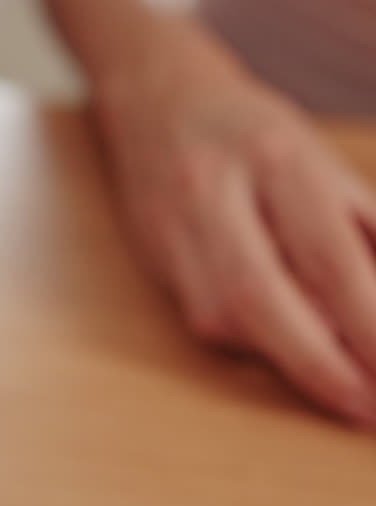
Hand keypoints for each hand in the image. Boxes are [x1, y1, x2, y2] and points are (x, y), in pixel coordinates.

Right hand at [98, 31, 375, 427]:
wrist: (152, 97)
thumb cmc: (253, 131)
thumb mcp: (324, 161)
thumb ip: (364, 230)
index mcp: (274, 155)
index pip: (327, 253)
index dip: (368, 322)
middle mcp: (211, 189)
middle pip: (257, 295)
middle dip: (316, 364)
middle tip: (366, 407)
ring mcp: (170, 225)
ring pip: (220, 315)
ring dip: (283, 356)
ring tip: (339, 381)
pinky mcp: (150, 256)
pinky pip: (202, 315)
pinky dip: (250, 340)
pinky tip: (282, 341)